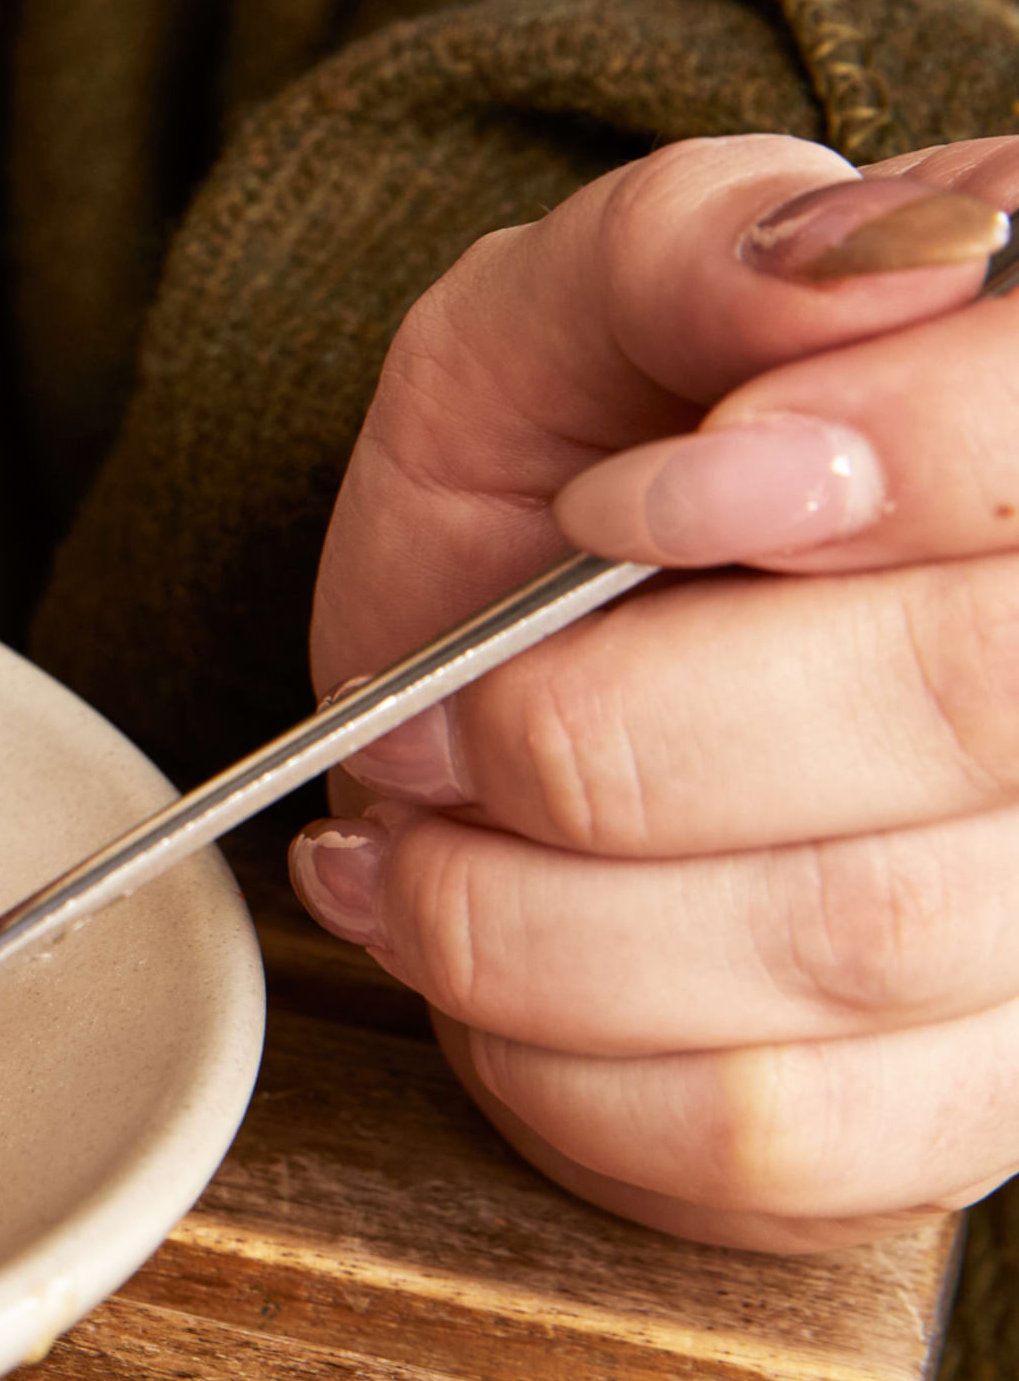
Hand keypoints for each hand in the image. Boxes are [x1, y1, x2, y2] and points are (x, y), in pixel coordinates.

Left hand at [294, 132, 1018, 1251]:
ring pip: (851, 943)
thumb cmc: (564, 467)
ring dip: (541, 903)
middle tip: (436, 708)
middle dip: (617, 720)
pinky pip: (781, 1134)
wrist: (498, 676)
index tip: (619, 495)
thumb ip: (698, 246)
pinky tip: (476, 948)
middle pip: (972, 709)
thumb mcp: (564, 305)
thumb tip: (874, 255)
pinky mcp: (971, 1103)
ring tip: (418, 822)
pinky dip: (556, 1055)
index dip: (851, 470)